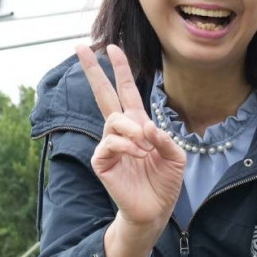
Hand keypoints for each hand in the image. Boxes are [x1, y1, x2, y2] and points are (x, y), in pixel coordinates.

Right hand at [78, 44, 184, 227]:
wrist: (156, 209)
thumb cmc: (165, 182)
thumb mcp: (176, 156)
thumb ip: (165, 138)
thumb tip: (146, 127)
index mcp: (138, 125)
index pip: (126, 91)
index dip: (120, 70)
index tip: (112, 47)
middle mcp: (120, 131)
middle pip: (103, 94)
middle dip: (93, 70)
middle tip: (81, 46)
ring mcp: (109, 145)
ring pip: (114, 121)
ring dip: (133, 131)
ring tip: (146, 149)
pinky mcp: (101, 161)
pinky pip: (110, 143)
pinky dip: (127, 146)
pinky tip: (138, 155)